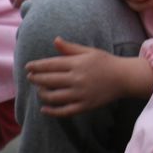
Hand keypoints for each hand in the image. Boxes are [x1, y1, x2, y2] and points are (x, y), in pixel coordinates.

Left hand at [26, 38, 152, 116]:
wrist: (124, 78)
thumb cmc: (106, 62)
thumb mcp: (89, 51)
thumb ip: (70, 48)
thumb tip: (55, 40)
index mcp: (77, 64)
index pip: (50, 65)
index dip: (37, 66)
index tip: (28, 67)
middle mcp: (77, 79)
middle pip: (48, 81)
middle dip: (36, 79)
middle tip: (30, 78)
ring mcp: (80, 94)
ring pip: (53, 97)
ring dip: (42, 94)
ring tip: (39, 90)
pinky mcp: (85, 106)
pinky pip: (64, 111)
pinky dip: (52, 112)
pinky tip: (44, 109)